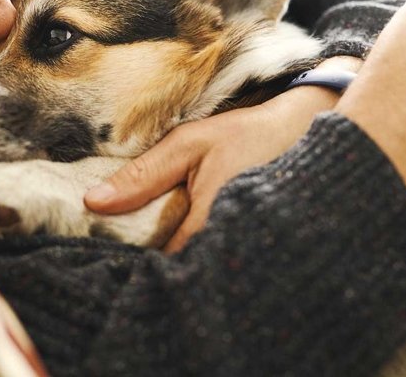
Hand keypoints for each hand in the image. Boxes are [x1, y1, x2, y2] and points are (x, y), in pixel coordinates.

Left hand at [85, 57, 361, 252]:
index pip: (161, 262)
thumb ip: (144, 174)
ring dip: (187, 263)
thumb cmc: (247, 134)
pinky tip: (205, 241)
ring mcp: (254, 253)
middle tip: (147, 250)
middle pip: (184, 275)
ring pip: (206, 273)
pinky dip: (211, 258)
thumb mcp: (191, 144)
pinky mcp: (268, 253)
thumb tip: (93, 202)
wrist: (311, 129)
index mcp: (209, 222)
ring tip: (176, 244)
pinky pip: (227, 264)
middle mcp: (232, 246)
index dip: (140, 259)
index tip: (122, 250)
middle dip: (165, 267)